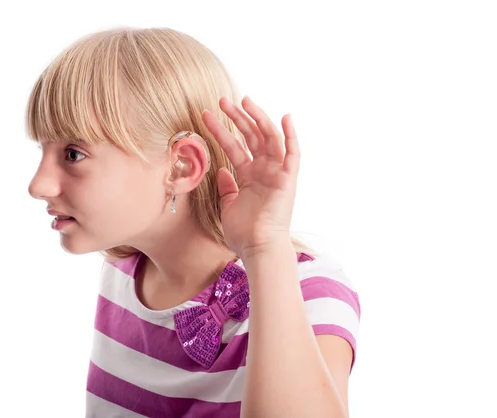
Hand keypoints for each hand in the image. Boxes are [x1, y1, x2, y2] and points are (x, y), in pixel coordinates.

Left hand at [202, 96, 300, 258]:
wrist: (257, 248)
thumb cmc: (243, 233)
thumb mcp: (228, 205)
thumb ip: (226, 187)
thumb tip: (221, 170)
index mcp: (249, 176)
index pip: (234, 146)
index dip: (221, 130)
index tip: (206, 115)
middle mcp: (264, 171)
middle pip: (251, 136)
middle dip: (237, 117)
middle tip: (221, 100)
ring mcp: (276, 173)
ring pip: (268, 138)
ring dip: (257, 118)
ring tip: (242, 101)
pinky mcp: (288, 179)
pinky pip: (293, 153)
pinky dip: (291, 135)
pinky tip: (284, 117)